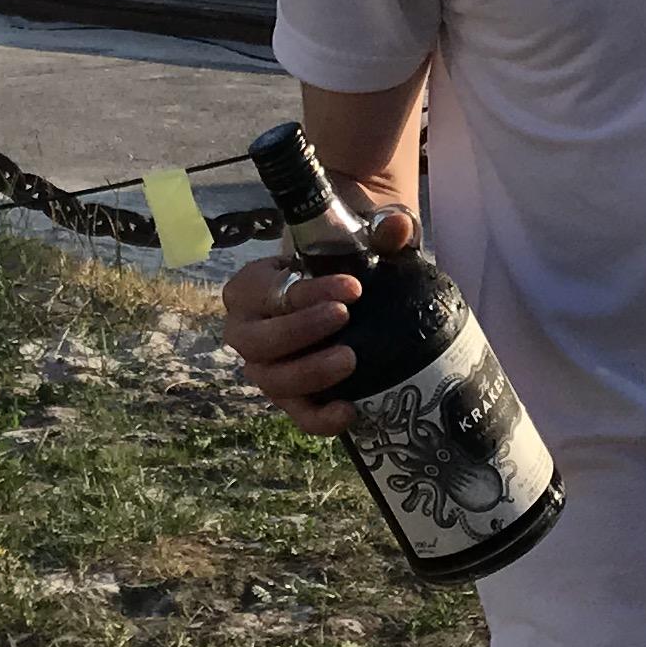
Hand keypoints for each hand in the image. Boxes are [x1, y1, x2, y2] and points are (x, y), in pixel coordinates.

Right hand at [220, 206, 412, 436]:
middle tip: (344, 318)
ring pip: (271, 380)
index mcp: (254, 286)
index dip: (304, 294)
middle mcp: (248, 329)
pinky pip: (297, 415)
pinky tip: (350, 410)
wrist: (350, 291)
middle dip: (299, 331)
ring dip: (308, 372)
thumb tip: (397, 227)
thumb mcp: (360, 238)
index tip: (352, 289)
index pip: (265, 292)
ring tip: (350, 360)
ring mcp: (267, 367)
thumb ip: (379, 229)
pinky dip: (319, 418)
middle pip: (256, 341)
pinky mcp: (292, 396)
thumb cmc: (341, 259)